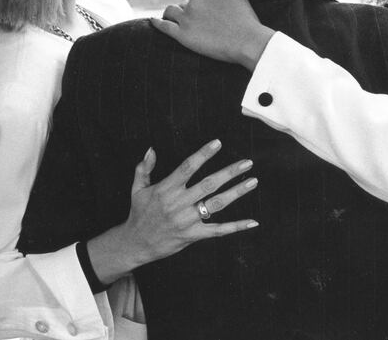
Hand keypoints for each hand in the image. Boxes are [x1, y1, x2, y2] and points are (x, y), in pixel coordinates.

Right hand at [87, 139, 257, 284]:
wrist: (135, 244)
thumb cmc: (138, 214)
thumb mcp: (138, 189)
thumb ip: (144, 168)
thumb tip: (151, 149)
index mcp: (166, 189)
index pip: (188, 167)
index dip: (203, 154)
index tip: (218, 143)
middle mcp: (178, 203)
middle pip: (208, 184)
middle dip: (229, 172)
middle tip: (247, 162)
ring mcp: (187, 220)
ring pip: (216, 204)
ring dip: (236, 192)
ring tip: (252, 181)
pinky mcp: (193, 235)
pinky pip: (218, 231)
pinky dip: (236, 227)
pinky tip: (252, 222)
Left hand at [151, 0, 275, 70]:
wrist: (247, 41)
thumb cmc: (246, 22)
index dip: (200, 7)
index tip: (203, 16)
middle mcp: (195, 3)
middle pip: (184, 5)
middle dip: (187, 12)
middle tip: (193, 24)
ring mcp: (187, 19)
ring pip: (170, 11)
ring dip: (170, 14)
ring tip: (169, 20)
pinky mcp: (182, 35)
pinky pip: (163, 26)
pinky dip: (156, 23)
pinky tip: (153, 22)